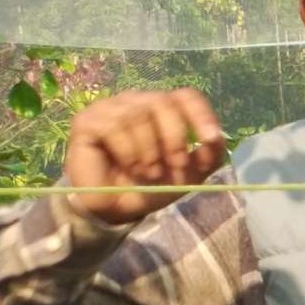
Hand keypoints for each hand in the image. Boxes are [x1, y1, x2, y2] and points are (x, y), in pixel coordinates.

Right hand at [60, 86, 228, 223]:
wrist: (114, 209)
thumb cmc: (148, 186)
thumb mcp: (187, 175)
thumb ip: (207, 157)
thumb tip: (217, 139)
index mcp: (161, 109)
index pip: (186, 96)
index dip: (201, 114)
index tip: (210, 139)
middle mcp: (136, 101)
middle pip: (163, 102)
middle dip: (174, 138)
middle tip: (176, 166)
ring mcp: (110, 108)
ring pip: (137, 115)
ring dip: (149, 151)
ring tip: (148, 172)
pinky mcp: (87, 120)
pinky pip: (114, 126)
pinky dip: (128, 151)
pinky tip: (129, 167)